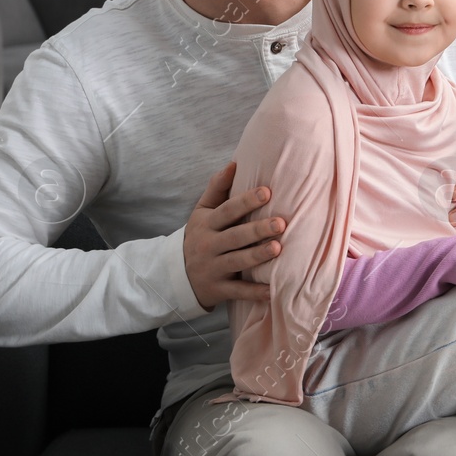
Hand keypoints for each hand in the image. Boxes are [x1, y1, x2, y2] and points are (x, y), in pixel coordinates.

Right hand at [183, 162, 284, 309]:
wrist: (175, 275)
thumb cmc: (199, 236)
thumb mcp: (202, 211)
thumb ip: (217, 188)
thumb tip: (235, 162)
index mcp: (207, 224)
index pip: (227, 211)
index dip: (246, 201)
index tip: (267, 191)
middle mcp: (209, 246)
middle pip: (235, 236)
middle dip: (257, 230)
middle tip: (281, 223)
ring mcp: (213, 269)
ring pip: (238, 262)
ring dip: (258, 256)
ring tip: (278, 248)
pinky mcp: (218, 290)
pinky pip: (238, 291)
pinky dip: (254, 293)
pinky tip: (273, 290)